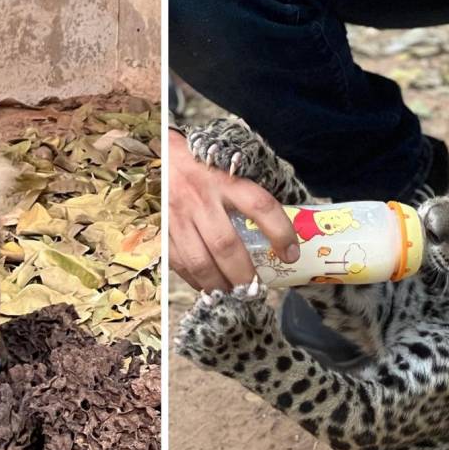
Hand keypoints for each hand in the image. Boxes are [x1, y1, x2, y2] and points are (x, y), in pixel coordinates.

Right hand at [167, 129, 298, 289]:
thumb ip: (246, 192)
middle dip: (244, 274)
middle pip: (227, 245)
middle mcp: (200, 197)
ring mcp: (177, 216)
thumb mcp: (226, 167)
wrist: (157, 154)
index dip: (280, 233)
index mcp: (225, 179)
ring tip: (233, 294)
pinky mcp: (162, 230)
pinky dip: (196, 281)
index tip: (291, 254)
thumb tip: (276, 227)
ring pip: (201, 262)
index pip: (260, 206)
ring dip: (220, 285)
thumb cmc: (199, 163)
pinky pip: (179, 264)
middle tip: (255, 289)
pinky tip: (208, 286)